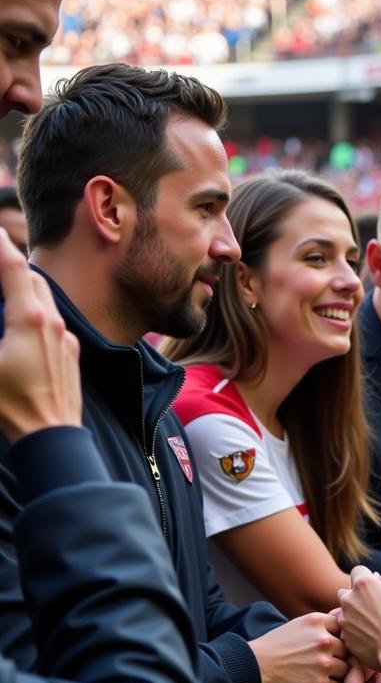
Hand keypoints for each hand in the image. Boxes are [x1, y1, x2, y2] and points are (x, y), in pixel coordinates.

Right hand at [0, 230, 81, 440]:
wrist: (53, 437)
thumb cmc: (11, 405)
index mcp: (31, 320)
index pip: (13, 268)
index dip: (0, 244)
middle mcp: (55, 325)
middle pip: (32, 278)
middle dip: (11, 261)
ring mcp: (67, 341)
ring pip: (46, 300)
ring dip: (24, 286)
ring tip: (6, 283)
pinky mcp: (71, 357)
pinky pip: (54, 322)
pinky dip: (35, 309)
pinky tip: (23, 320)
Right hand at [249, 612, 348, 682]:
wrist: (253, 668)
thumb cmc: (274, 647)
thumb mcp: (298, 625)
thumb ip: (321, 624)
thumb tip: (342, 619)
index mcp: (317, 622)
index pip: (345, 627)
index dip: (343, 638)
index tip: (338, 646)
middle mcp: (323, 640)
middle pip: (349, 650)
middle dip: (343, 658)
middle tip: (337, 665)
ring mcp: (323, 663)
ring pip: (347, 669)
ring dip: (340, 676)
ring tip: (329, 678)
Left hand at [338, 565, 380, 672]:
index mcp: (363, 584)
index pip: (358, 570)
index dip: (368, 577)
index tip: (377, 587)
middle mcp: (348, 599)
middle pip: (346, 592)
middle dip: (356, 596)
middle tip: (374, 606)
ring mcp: (344, 619)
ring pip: (345, 612)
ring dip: (355, 615)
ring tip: (373, 624)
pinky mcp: (345, 636)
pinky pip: (347, 630)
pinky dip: (356, 631)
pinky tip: (371, 636)